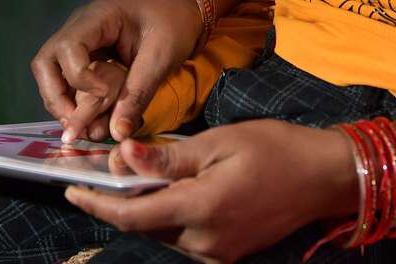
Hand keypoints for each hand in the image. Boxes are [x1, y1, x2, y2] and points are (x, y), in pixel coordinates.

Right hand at [31, 0, 202, 141]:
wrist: (185, 13)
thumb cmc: (174, 26)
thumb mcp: (161, 58)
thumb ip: (138, 94)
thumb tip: (117, 133)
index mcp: (98, 17)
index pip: (68, 48)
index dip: (80, 78)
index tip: (104, 94)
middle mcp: (79, 28)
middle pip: (46, 62)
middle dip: (55, 96)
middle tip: (75, 123)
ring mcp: (79, 42)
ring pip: (50, 74)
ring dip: (61, 103)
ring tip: (83, 126)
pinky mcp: (86, 58)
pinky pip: (67, 82)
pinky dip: (73, 102)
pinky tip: (90, 120)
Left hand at [63, 119, 355, 261]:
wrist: (325, 178)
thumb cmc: (275, 149)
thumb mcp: (219, 142)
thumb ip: (169, 157)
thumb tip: (124, 156)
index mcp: (201, 209)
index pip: (133, 216)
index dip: (97, 204)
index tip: (70, 190)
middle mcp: (205, 242)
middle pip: (145, 226)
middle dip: (120, 201)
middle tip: (102, 171)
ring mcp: (218, 253)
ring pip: (163, 233)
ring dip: (144, 208)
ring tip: (134, 176)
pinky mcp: (228, 253)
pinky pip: (184, 236)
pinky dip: (167, 215)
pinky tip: (167, 191)